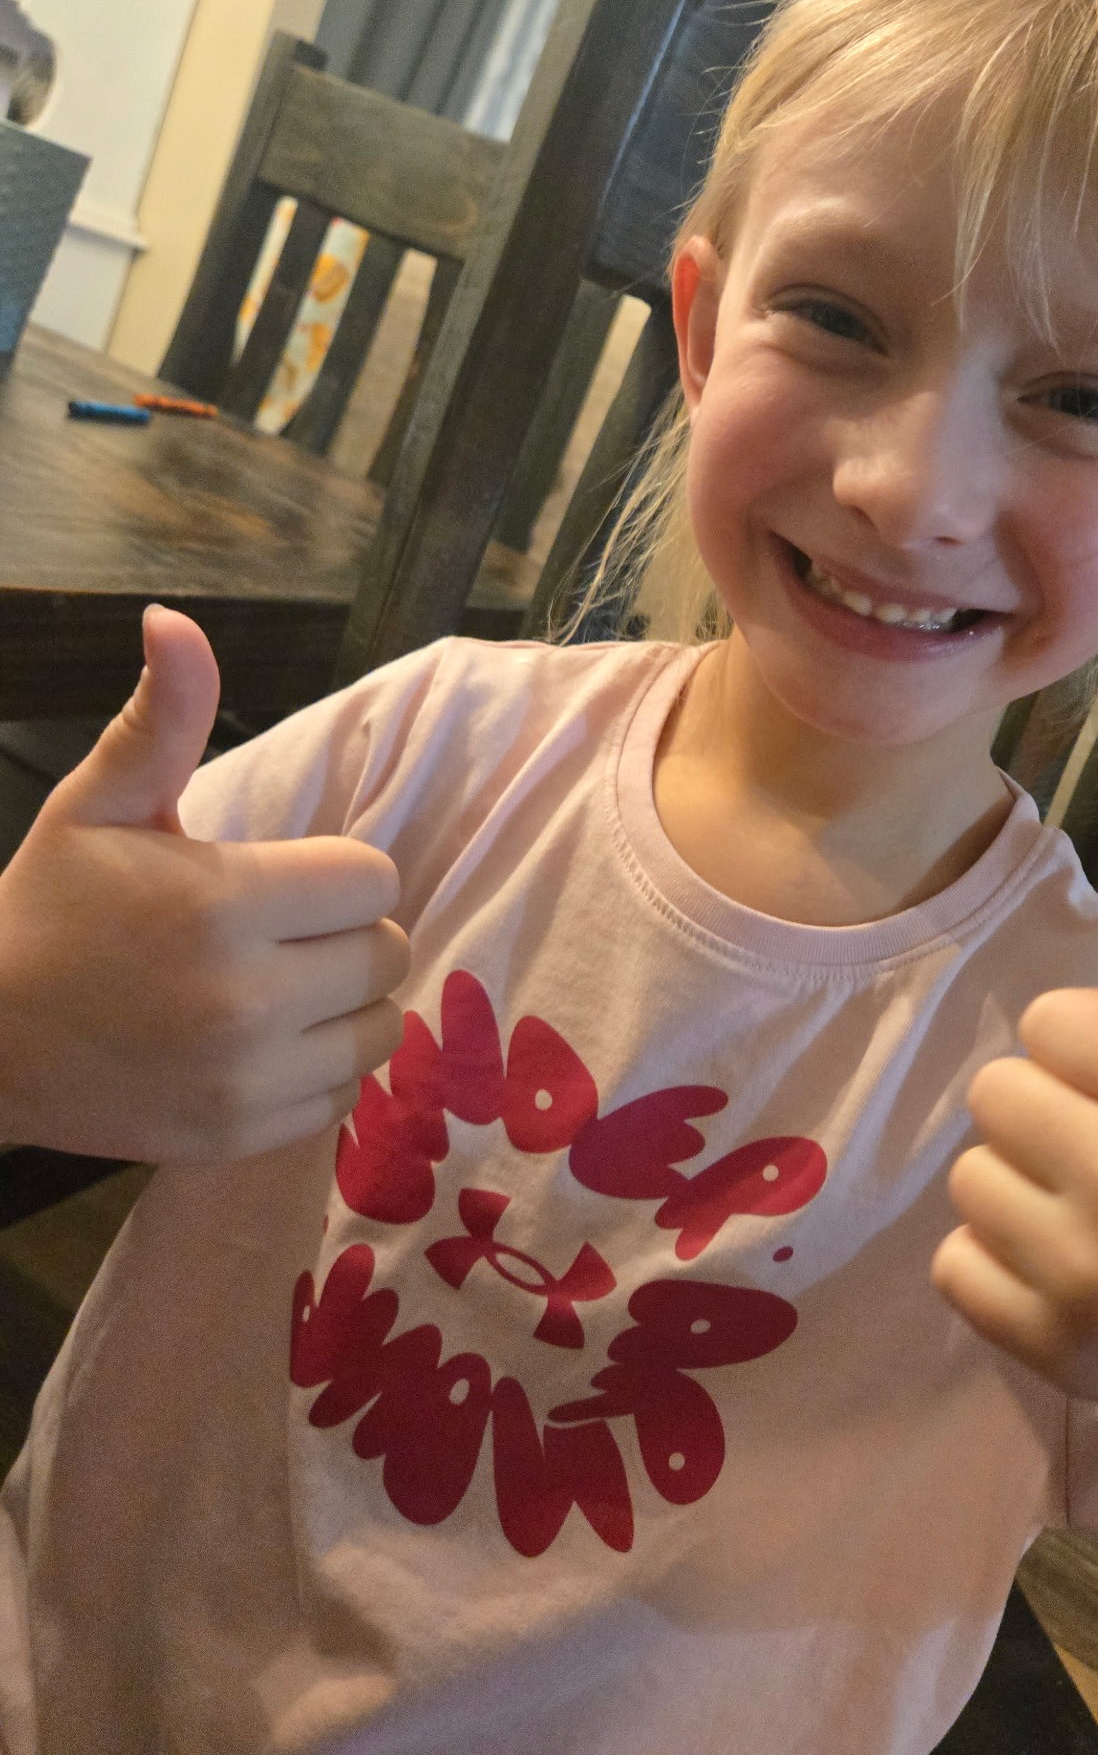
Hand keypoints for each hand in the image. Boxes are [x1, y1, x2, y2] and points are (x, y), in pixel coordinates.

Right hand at [0, 607, 409, 1161]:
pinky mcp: (243, 1134)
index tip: (281, 882)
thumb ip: (160, 720)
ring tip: (277, 991)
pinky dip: (316, 1071)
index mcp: (223, 903)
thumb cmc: (52, 911)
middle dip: (345, 936)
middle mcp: (248, 997)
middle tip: (278, 936)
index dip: (335, 874)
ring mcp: (249, 1077)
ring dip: (344, 1006)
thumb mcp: (99, 806)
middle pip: (388, 952)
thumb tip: (175, 619)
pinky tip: (259, 1047)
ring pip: (380, 1028)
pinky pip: (342, 1096)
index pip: (374, 879)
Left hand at [932, 910, 1097, 1435]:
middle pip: (995, 1090)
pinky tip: (1063, 1267)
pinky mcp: (1051, 1346)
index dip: (1089, 1047)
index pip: (1051, 1020)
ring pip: (968, 1175)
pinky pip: (953, 1264)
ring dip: (1016, 1185)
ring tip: (1088, 1208)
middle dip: (1046, 1110)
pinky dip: (992, 1264)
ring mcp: (1089, 1276)